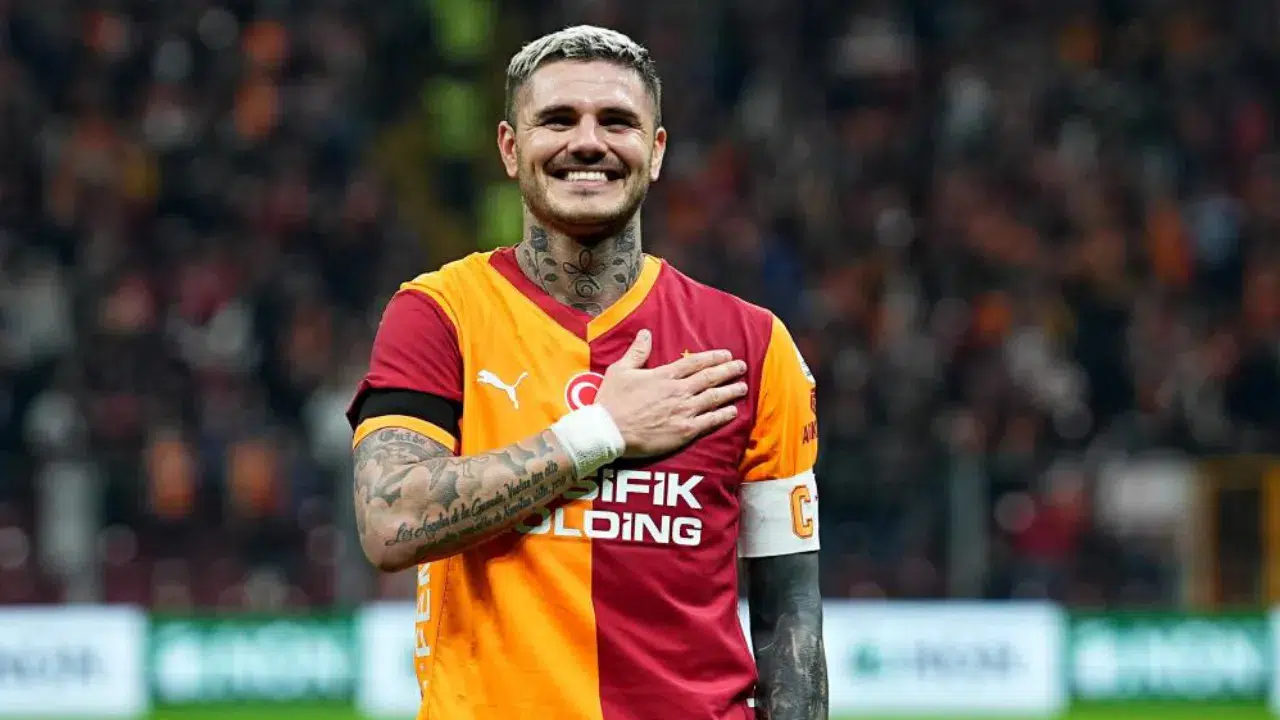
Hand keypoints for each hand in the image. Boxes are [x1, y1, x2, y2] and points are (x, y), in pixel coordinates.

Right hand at [594, 329, 747, 457]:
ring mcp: (684, 411)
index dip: (713, 357)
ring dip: (730, 391)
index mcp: (664, 375)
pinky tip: (733, 411)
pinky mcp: (684, 431)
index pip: (695, 363)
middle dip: (728, 371)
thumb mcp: (620, 370)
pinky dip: (723, 415)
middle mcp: (678, 391)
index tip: (726, 354)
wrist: (609, 431)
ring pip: (714, 398)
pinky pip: (710, 421)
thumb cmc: (612, 401)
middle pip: (710, 378)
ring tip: (743, 387)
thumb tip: (646, 333)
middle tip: (742, 366)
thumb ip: (637, 352)